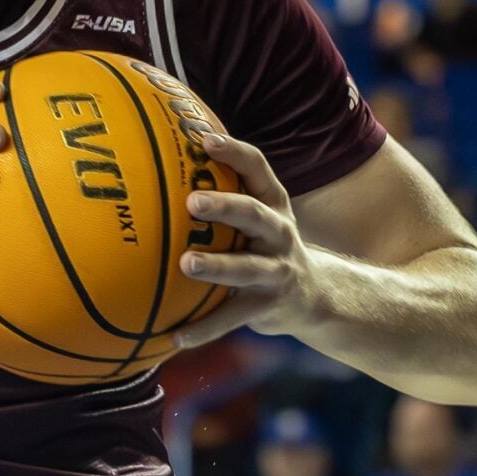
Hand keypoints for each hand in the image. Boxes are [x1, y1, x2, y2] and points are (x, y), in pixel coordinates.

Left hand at [173, 135, 318, 348]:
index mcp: (273, 203)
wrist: (316, 295)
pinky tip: (174, 337)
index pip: (258, 168)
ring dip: (217, 266)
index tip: (205, 139)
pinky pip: (232, 318)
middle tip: (192, 202)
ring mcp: (276, 271)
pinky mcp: (267, 306)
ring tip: (186, 264)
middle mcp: (279, 233)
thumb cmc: (264, 244)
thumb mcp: (256, 214)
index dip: (234, 152)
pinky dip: (204, 329)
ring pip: (246, 268)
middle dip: (226, 206)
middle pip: (254, 214)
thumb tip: (160, 159)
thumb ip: (223, 191)